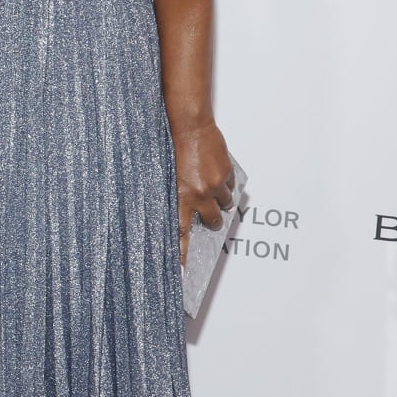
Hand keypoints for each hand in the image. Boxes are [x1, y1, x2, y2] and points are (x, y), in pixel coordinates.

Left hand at [172, 122, 234, 266]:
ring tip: (209, 187)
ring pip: (224, 204)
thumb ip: (176, 194)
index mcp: (179, 197)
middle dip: (211, 220)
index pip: (180, 233)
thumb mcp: (166, 175)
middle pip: (211, 221)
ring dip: (218, 199)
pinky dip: (225, 183)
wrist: (188, 125)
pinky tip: (214, 172)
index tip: (182, 271)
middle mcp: (198, 194)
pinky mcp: (226, 174)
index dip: (183, 254)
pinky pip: (230, 186)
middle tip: (206, 213)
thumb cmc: (173, 146)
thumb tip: (180, 207)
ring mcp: (214, 185)